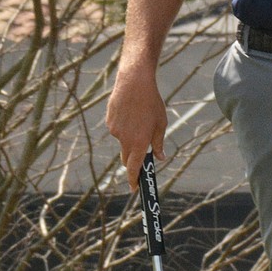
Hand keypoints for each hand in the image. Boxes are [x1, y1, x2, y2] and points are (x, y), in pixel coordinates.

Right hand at [106, 62, 166, 190]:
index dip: (133, 180)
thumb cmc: (152, 103)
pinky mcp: (109, 121)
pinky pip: (117, 129)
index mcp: (139, 142)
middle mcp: (124, 139)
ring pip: (122, 141)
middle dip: (132, 161)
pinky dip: (124, 126)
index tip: (134, 188)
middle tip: (141, 155)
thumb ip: (158, 143)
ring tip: (139, 119)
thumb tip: (160, 157)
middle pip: (126, 158)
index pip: (133, 168)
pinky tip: (131, 113)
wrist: (134, 82)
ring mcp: (115, 130)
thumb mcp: (161, 123)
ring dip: (130, 138)